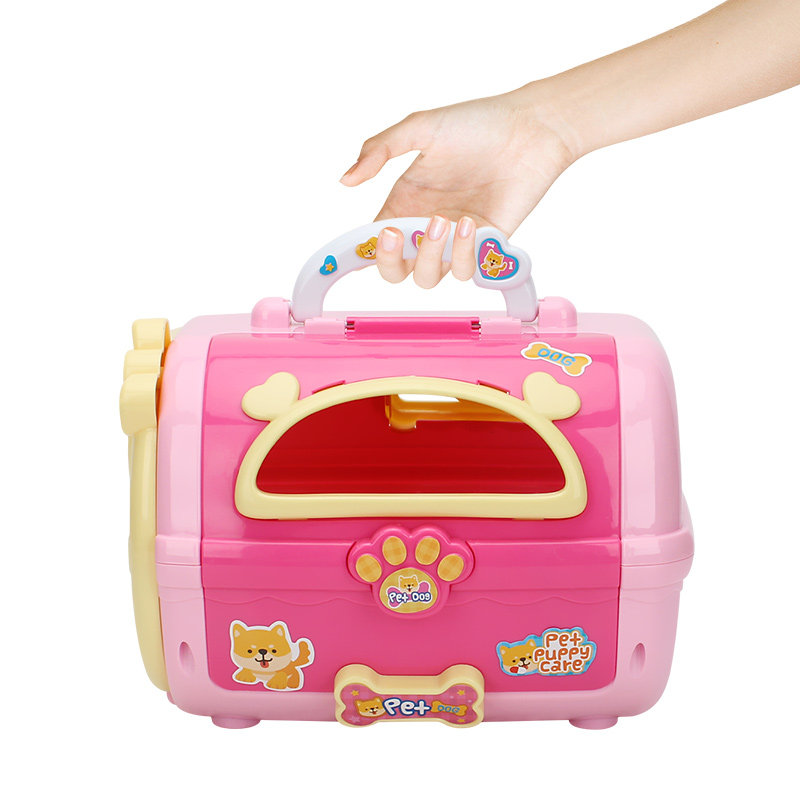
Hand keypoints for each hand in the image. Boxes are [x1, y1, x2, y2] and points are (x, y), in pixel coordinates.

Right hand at [340, 88, 577, 286]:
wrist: (530, 129)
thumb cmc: (478, 123)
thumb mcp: (421, 128)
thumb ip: (379, 150)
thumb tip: (344, 180)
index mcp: (404, 201)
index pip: (374, 242)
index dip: (365, 250)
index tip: (369, 239)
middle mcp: (425, 226)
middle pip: (396, 272)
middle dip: (391, 262)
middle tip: (399, 234)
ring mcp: (455, 240)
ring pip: (428, 277)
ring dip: (430, 255)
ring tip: (444, 220)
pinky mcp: (485, 247)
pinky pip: (466, 270)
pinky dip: (464, 253)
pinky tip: (470, 222)